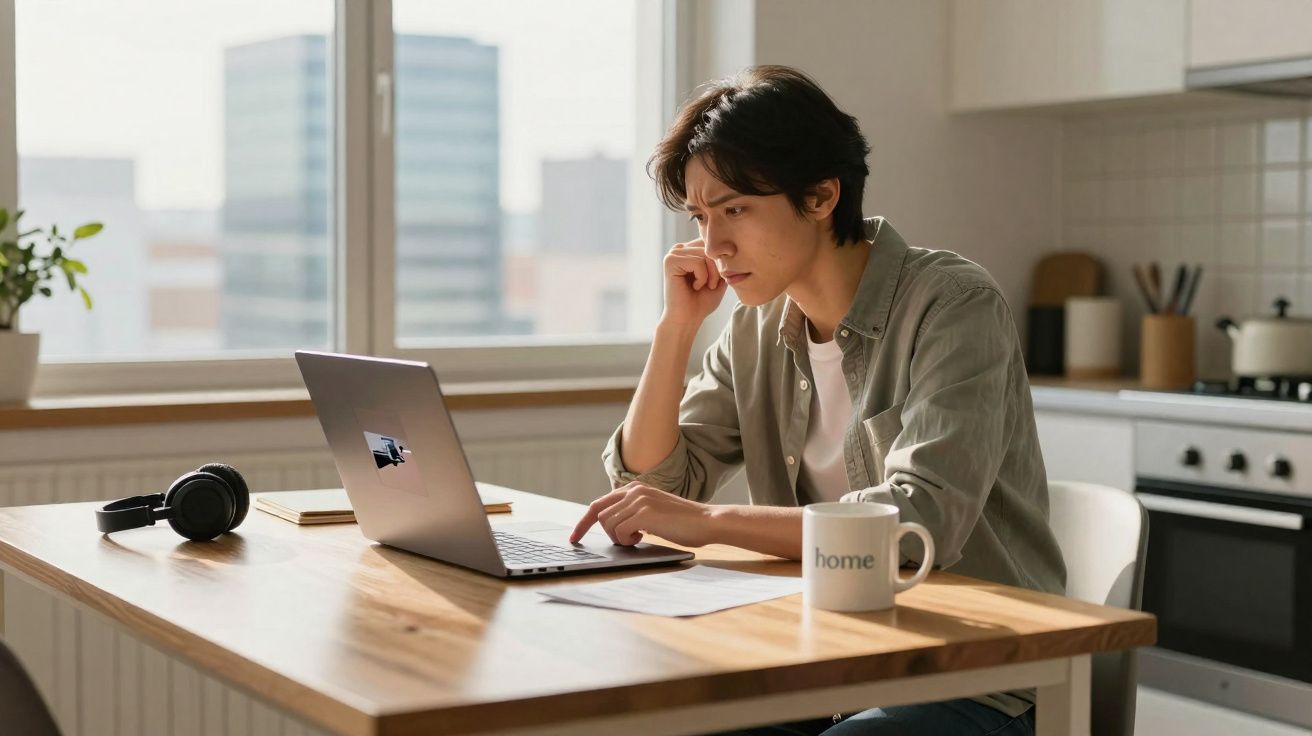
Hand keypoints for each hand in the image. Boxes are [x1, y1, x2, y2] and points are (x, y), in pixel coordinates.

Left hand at [569, 483, 716, 547]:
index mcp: (635, 488)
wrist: (707, 522)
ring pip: (607, 524)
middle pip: (599, 515)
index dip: (583, 522)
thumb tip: (609, 526)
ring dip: (619, 538)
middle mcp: (634, 490)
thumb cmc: (683, 523)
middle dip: (606, 534)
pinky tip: (644, 538)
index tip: (574, 538)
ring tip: (639, 538)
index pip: (598, 504)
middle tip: (626, 542)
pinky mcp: (644, 513)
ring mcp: (639, 500)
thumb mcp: (653, 512)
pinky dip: (627, 540)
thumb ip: (633, 512)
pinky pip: (619, 531)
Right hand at [659, 239, 726, 327]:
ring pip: (705, 254)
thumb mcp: (719, 276)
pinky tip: (695, 287)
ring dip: (711, 275)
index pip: (714, 243)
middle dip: (717, 269)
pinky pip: (697, 262)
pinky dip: (702, 277)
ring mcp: (673, 254)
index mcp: (690, 249)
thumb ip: (722, 259)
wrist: (687, 319)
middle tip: (711, 286)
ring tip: (704, 287)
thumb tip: (730, 244)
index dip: (721, 262)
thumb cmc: (702, 301)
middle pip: (710, 248)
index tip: (717, 280)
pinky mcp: (670, 261)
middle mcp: (680, 248)